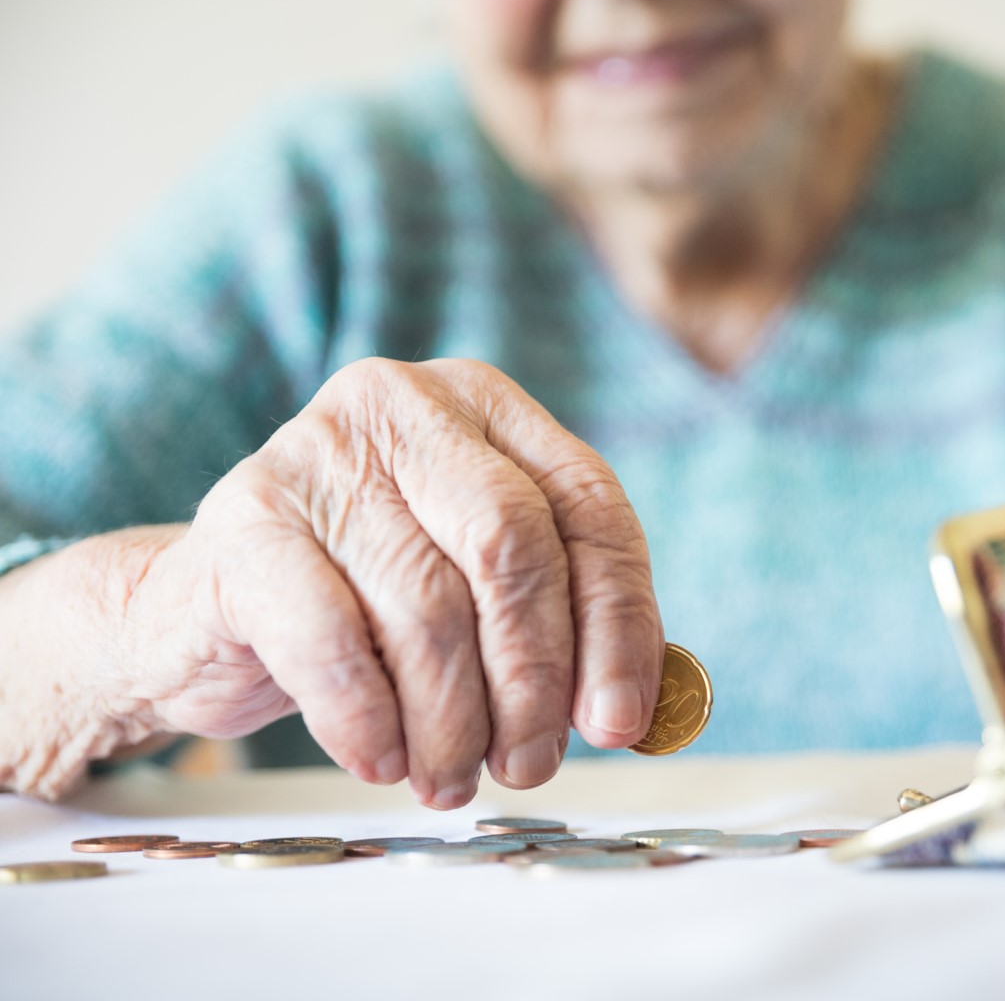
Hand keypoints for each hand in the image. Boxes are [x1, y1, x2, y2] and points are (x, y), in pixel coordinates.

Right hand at [131, 358, 662, 806]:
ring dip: (452, 721)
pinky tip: (380, 759)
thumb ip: (558, 625)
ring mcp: (317, 452)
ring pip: (427, 605)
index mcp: (486, 406)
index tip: (619, 723)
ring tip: (450, 776)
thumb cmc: (362, 600)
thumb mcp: (472, 588)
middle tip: (529, 764)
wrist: (198, 610)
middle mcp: (406, 406)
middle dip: (534, 677)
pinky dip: (369, 720)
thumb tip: (628, 714)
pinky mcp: (245, 519)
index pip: (589, 509)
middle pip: (512, 547)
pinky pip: (332, 639)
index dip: (618, 625)